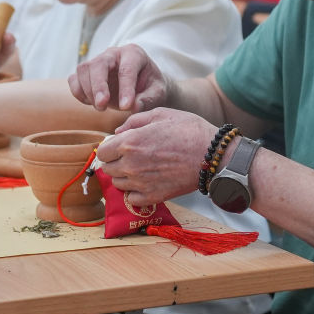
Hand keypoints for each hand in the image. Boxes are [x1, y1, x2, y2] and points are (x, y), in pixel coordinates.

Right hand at [68, 44, 167, 111]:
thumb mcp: (158, 93)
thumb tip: (132, 107)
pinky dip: (78, 93)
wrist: (142, 86)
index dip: (125, 88)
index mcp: (133, 54)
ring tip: (101, 107)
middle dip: (98, 86)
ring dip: (88, 91)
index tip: (126, 107)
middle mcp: (113, 54)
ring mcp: (97, 61)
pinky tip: (91, 103)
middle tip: (102, 106)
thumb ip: (148, 99)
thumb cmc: (151, 87)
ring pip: (83, 69)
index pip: (127, 69)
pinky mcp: (86, 73)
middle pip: (98, 64)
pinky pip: (74, 79)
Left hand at [96, 108, 214, 205]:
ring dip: (124, 177)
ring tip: (141, 169)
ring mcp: (140, 183)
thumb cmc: (189, 131)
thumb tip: (117, 132)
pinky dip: (135, 192)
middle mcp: (131, 164)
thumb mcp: (161, 114)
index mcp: (129, 142)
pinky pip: (131, 198)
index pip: (101, 151)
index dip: (109, 148)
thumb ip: (134, 121)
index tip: (119, 146)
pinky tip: (146, 182)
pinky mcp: (153, 197)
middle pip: (107, 168)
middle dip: (115, 162)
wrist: (212, 155)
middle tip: (131, 157)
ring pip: (118, 184)